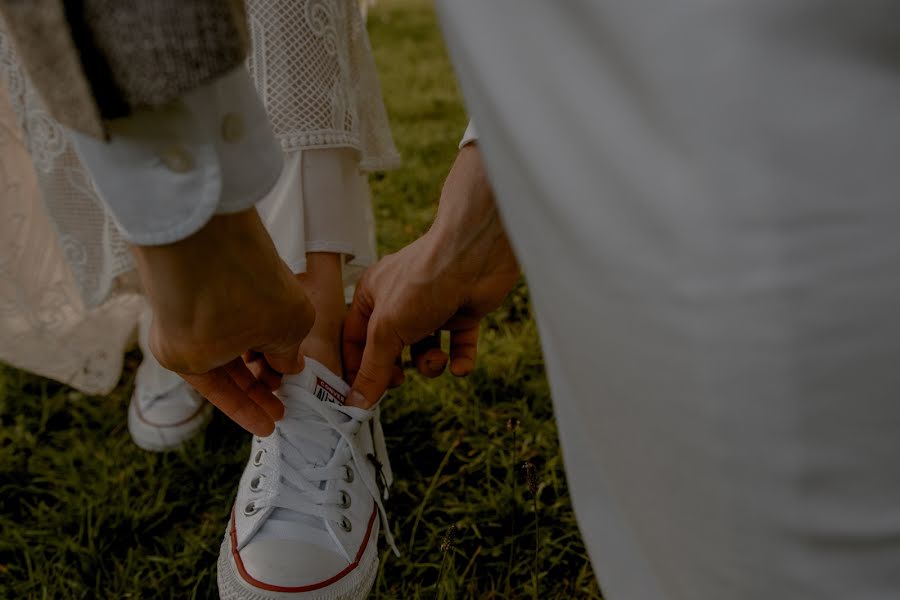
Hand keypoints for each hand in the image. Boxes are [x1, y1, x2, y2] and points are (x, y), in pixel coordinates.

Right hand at [131, 208, 314, 435]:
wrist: (205, 216)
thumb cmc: (243, 282)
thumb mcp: (288, 324)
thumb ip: (289, 349)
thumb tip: (287, 362)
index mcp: (189, 361)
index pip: (227, 396)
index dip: (254, 410)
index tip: (274, 423)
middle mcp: (172, 337)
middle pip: (221, 367)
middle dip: (256, 378)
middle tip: (284, 390)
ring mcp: (176, 305)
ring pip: (220, 337)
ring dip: (252, 346)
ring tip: (284, 353)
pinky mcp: (184, 274)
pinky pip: (216, 310)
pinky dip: (241, 320)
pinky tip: (268, 318)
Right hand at [343, 145, 519, 406]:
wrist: (476, 255)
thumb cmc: (423, 282)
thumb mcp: (387, 330)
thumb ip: (372, 369)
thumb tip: (356, 403)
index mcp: (372, 295)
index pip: (355, 338)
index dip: (357, 367)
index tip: (361, 396)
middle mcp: (401, 301)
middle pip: (391, 348)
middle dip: (396, 368)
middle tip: (400, 382)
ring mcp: (434, 307)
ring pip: (425, 350)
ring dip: (430, 364)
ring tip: (437, 359)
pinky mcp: (463, 313)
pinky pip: (459, 347)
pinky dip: (460, 360)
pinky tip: (459, 366)